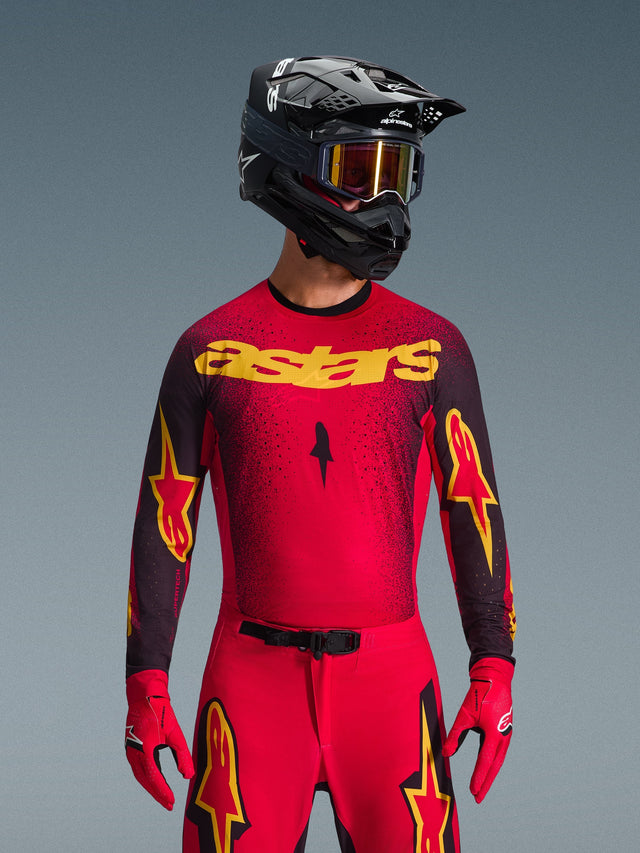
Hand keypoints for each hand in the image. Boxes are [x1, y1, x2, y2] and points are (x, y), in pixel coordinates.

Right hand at [125, 671, 193, 809]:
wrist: (144, 696)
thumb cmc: (162, 713)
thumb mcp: (175, 733)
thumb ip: (182, 755)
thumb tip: (188, 776)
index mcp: (145, 749)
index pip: (154, 778)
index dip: (163, 792)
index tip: (172, 802)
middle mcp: (134, 753)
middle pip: (145, 781)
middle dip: (157, 794)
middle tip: (169, 805)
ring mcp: (130, 750)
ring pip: (140, 776)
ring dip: (151, 787)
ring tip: (164, 796)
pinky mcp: (131, 747)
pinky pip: (138, 768)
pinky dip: (147, 777)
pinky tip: (156, 781)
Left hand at [443, 657, 512, 802]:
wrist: (495, 679)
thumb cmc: (479, 695)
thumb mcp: (464, 714)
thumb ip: (455, 735)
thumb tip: (446, 753)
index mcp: (494, 733)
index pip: (485, 761)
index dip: (478, 777)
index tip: (473, 791)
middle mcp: (503, 736)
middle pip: (495, 766)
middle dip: (486, 783)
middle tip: (478, 798)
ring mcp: (506, 734)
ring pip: (498, 760)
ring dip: (490, 775)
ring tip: (482, 788)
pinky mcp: (504, 731)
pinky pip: (499, 752)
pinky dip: (492, 763)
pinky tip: (486, 769)